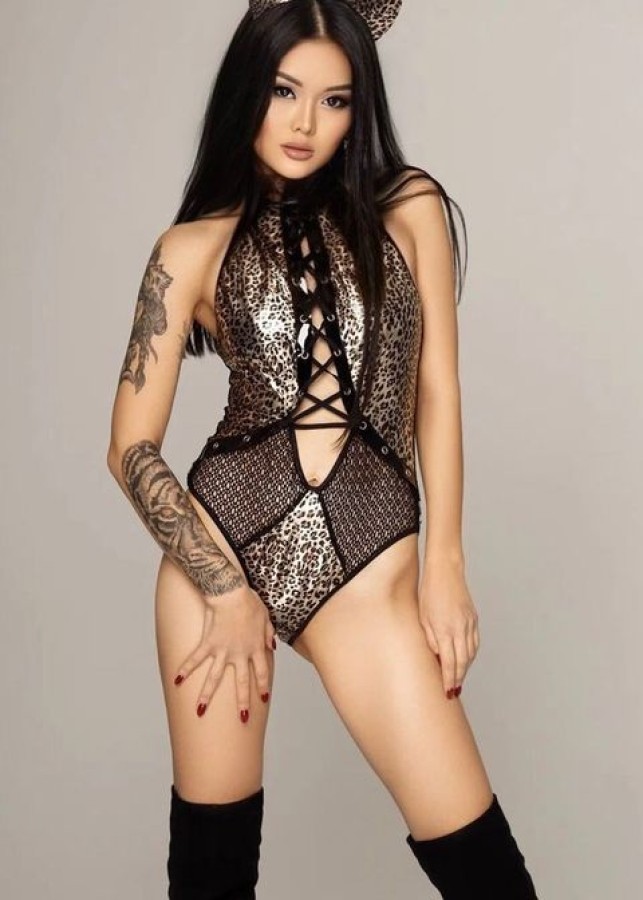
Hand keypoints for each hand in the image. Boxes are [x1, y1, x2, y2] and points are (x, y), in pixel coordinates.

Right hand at [173, 583, 276, 721]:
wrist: (231, 592)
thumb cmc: (249, 601)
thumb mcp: (265, 617)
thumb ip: (268, 633)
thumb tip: (272, 647)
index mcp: (256, 648)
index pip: (262, 672)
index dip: (263, 686)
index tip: (264, 698)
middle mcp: (240, 653)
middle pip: (242, 682)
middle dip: (242, 702)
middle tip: (242, 718)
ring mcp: (223, 650)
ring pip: (215, 677)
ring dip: (207, 695)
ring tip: (200, 711)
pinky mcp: (208, 643)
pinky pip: (196, 658)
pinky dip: (186, 668)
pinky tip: (177, 680)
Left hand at [418, 557, 479, 697]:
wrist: (446, 571)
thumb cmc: (429, 593)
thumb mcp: (423, 618)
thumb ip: (430, 639)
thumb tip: (437, 658)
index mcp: (445, 630)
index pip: (449, 662)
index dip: (448, 679)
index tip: (447, 692)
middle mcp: (460, 629)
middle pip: (462, 661)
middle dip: (458, 678)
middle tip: (453, 692)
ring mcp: (469, 624)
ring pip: (470, 653)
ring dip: (464, 668)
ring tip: (458, 679)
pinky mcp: (473, 618)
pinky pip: (474, 642)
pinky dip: (470, 654)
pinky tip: (465, 659)